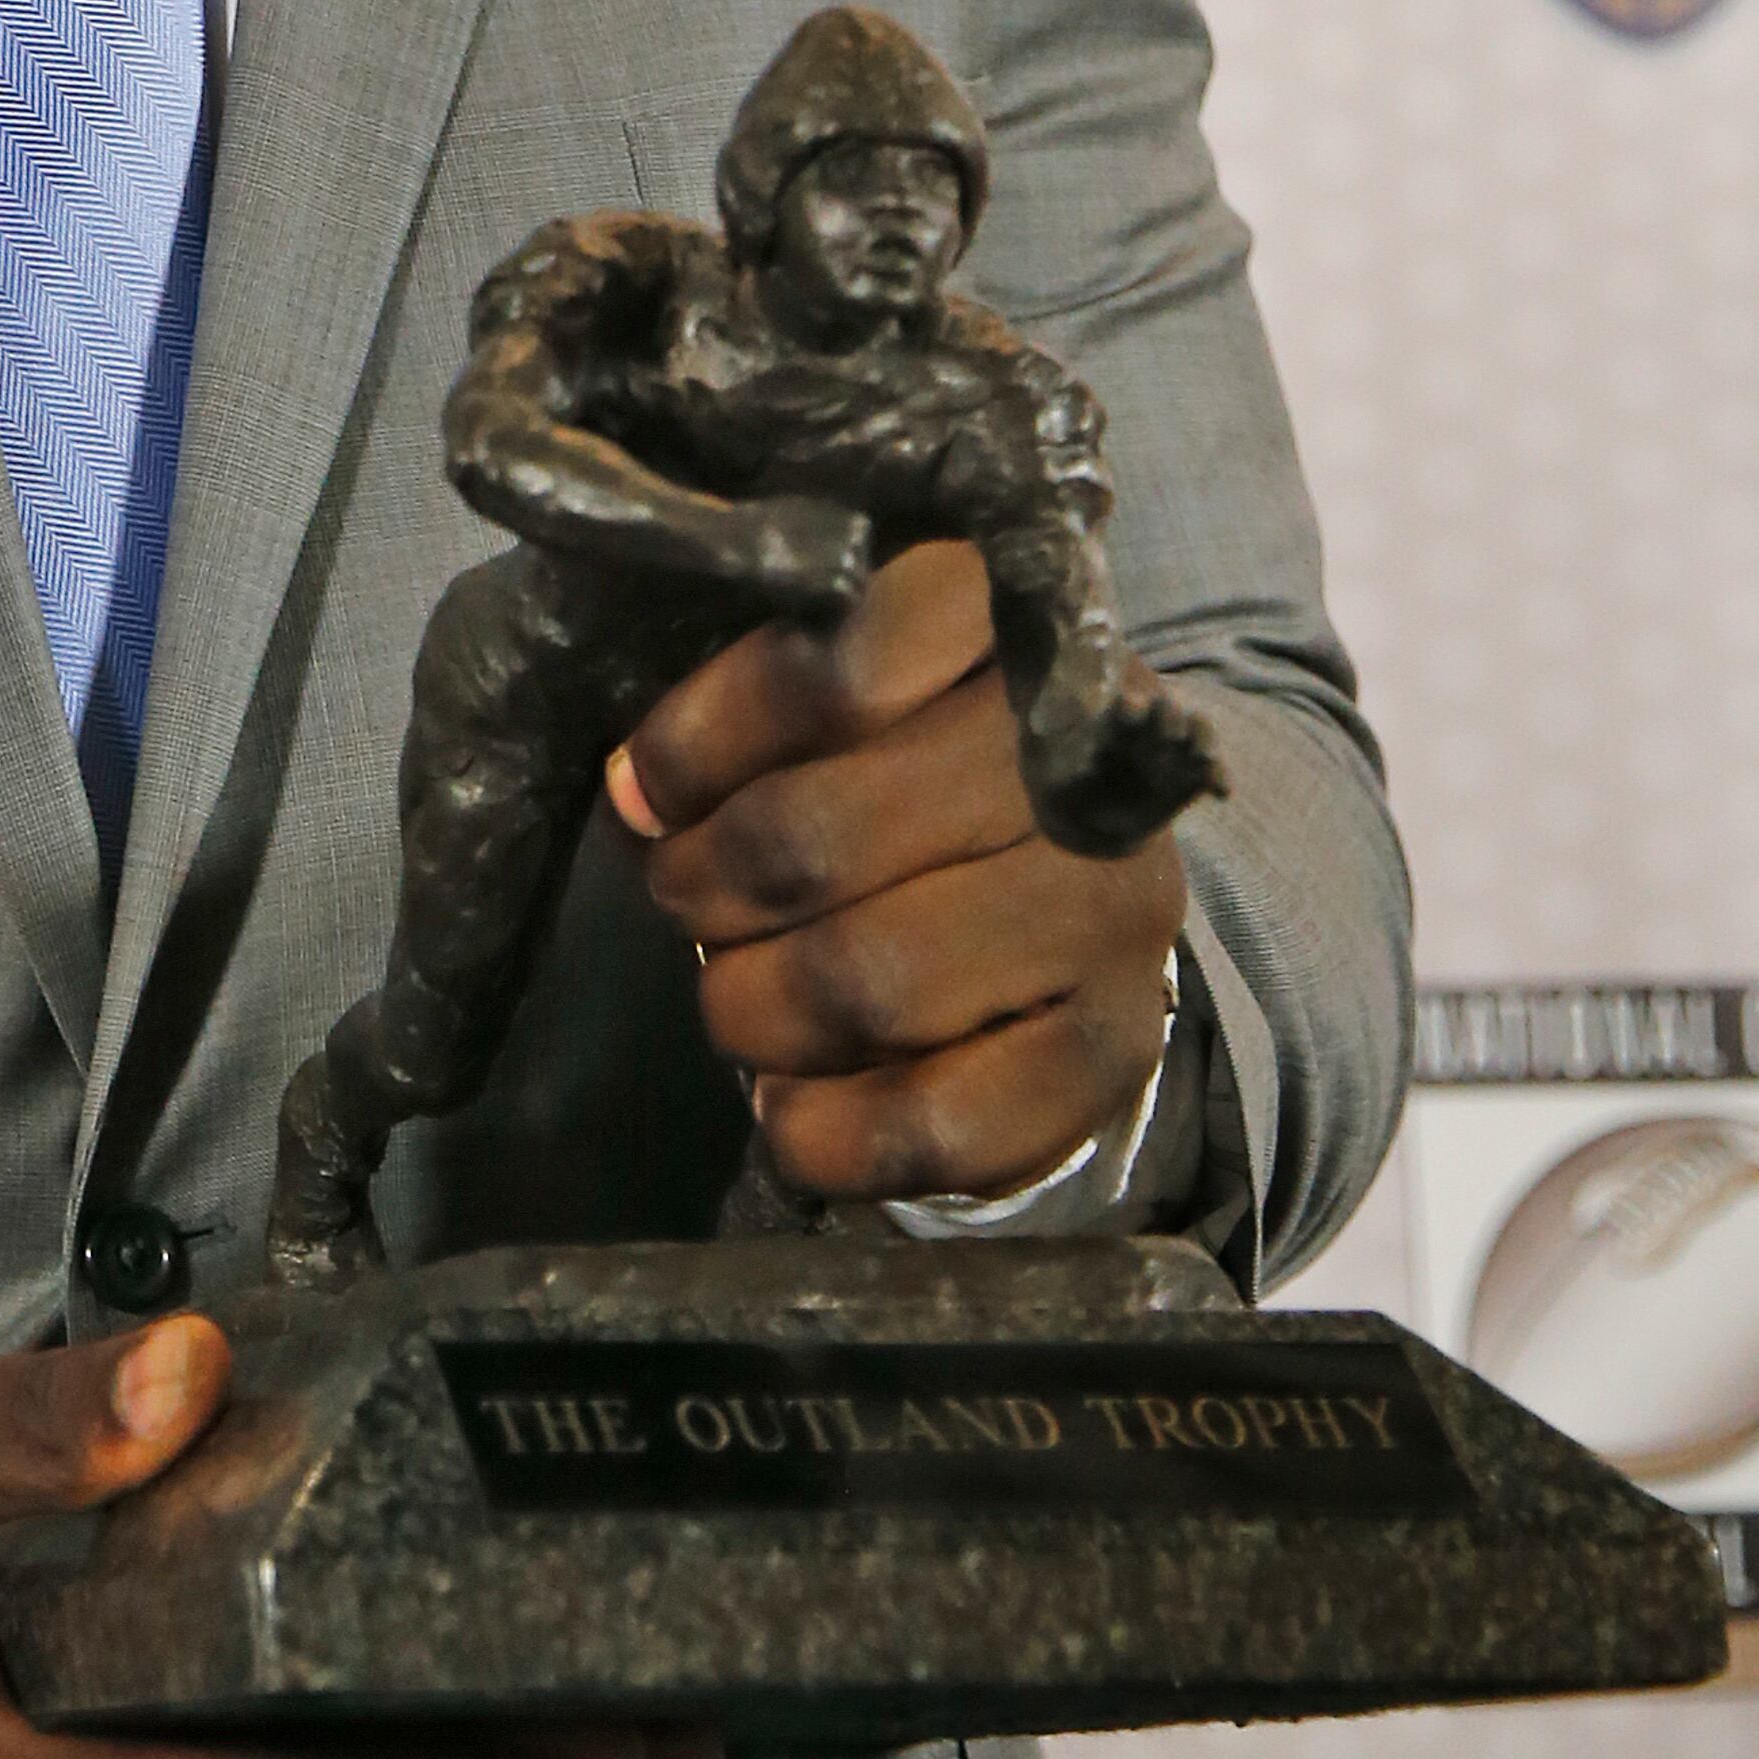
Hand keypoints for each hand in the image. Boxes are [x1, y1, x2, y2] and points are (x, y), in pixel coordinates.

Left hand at [607, 538, 1183, 1200]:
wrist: (1085, 886)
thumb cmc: (916, 763)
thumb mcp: (849, 692)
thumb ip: (748, 716)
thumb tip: (638, 792)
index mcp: (1002, 628)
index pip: (835, 661)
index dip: (709, 735)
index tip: (647, 788)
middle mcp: (1078, 765)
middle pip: (820, 837)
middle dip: (709, 884)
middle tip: (681, 895)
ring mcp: (1116, 910)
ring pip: (869, 981)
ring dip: (754, 1007)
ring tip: (736, 997)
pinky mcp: (1120, 1046)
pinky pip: (939, 1121)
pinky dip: (827, 1129)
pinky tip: (788, 1102)